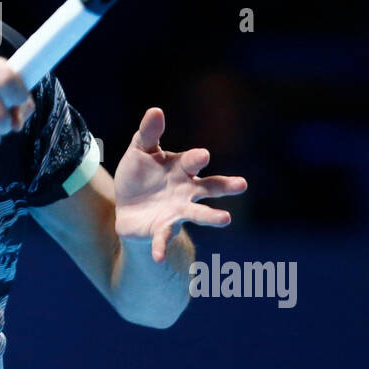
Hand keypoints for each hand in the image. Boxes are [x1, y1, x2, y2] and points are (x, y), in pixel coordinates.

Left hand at [114, 107, 246, 261]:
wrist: (126, 206)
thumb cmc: (140, 175)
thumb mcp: (140, 151)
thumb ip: (148, 133)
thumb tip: (156, 110)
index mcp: (181, 169)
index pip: (193, 161)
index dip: (197, 158)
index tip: (203, 156)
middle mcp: (185, 191)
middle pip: (209, 187)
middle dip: (224, 186)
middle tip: (241, 184)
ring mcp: (177, 212)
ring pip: (197, 215)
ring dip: (211, 217)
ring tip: (226, 219)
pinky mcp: (162, 230)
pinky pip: (163, 239)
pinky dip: (161, 248)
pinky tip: (159, 258)